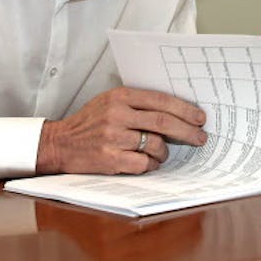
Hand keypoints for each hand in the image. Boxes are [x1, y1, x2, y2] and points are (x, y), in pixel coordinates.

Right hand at [36, 87, 207, 174]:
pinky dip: (152, 164)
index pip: (162, 100)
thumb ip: (139, 103)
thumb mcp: (111, 101)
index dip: (185, 110)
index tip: (200, 117)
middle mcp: (118, 115)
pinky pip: (144, 163)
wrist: (60, 143)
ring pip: (156, 144)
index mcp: (121, 96)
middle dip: (188, 131)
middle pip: (164, 122)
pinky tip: (149, 162)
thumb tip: (177, 111)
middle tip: (200, 137)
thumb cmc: (90, 122)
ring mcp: (113, 137)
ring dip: (165, 151)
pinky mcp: (110, 159)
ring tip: (163, 152)